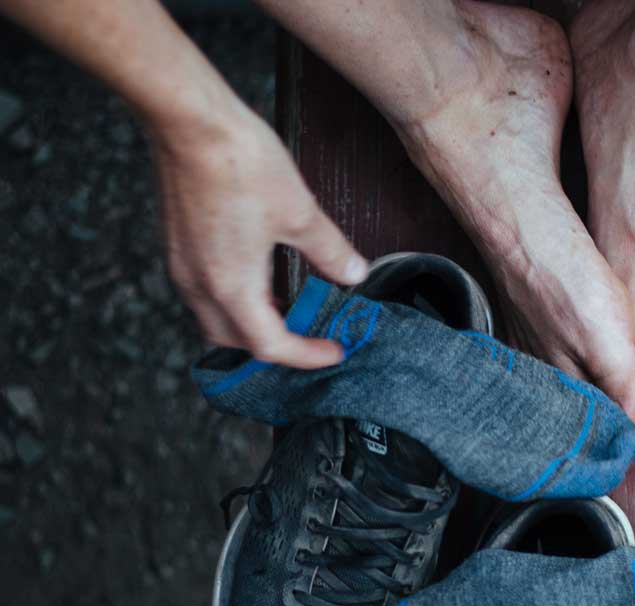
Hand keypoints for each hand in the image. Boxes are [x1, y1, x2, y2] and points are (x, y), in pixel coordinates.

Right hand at [150, 99, 367, 367]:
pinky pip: (204, 292)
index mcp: (231, 288)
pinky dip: (233, 299)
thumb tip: (354, 273)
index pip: (270, 346)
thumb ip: (330, 252)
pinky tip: (258, 277)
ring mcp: (182, 266)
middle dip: (274, 346)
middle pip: (235, 342)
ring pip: (215, 319)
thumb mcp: (301, 213)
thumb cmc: (240, 161)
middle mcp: (199, 286)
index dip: (307, 355)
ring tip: (287, 308)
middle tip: (309, 335)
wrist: (187, 117)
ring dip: (250, 323)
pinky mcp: (176, 245)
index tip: (334, 351)